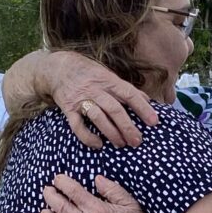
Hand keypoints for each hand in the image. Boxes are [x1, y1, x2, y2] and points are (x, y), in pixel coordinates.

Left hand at [41, 172, 169, 212]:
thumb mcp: (129, 204)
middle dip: (50, 195)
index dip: (62, 182)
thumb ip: (112, 189)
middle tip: (46, 190)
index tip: (57, 178)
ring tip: (44, 209)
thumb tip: (96, 178)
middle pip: (59, 207)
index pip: (72, 192)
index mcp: (97, 210)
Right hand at [43, 52, 160, 149]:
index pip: (129, 94)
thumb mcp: (108, 75)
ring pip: (98, 117)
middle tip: (137, 141)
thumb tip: (147, 100)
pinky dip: (88, 137)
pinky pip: (77, 125)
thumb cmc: (88, 73)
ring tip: (121, 144)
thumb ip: (126, 89)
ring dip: (111, 132)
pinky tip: (98, 144)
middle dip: (127, 126)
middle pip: (114, 109)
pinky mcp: (68, 109)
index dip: (143, 108)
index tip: (154, 122)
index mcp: (109, 81)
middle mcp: (96, 89)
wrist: (58, 68)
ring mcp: (81, 99)